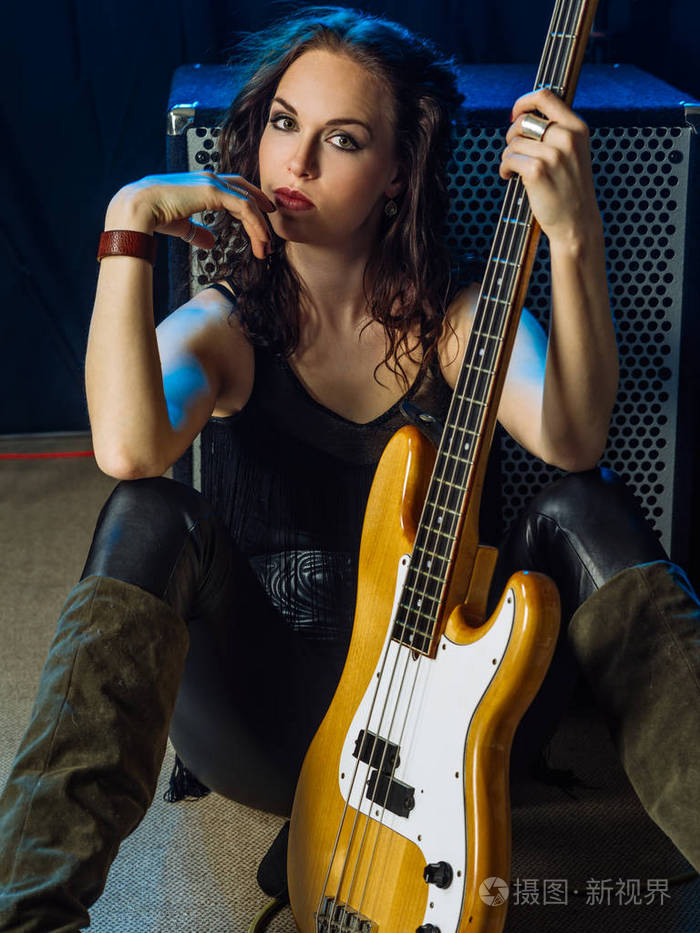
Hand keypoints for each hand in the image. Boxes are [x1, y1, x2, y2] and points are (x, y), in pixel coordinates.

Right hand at [107, 172, 276, 259]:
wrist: (138, 209)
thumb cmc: (153, 216)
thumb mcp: (181, 225)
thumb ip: (197, 231)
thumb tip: (210, 242)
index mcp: (201, 183)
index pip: (233, 187)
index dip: (250, 199)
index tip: (262, 216)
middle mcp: (209, 178)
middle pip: (245, 191)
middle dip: (261, 210)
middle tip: (270, 231)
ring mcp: (212, 182)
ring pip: (248, 202)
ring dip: (260, 225)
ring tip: (266, 246)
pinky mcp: (214, 191)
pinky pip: (244, 207)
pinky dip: (255, 224)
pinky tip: (260, 239)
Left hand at [500, 89, 600, 243]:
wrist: (577, 222)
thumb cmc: (570, 189)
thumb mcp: (573, 152)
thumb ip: (556, 132)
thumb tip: (522, 117)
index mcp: (577, 128)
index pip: (546, 96)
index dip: (524, 102)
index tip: (515, 115)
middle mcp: (567, 137)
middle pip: (524, 121)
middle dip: (512, 136)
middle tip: (514, 152)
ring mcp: (553, 154)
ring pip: (513, 143)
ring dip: (508, 157)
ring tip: (514, 170)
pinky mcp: (537, 171)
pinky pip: (509, 160)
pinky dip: (505, 169)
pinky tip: (510, 177)